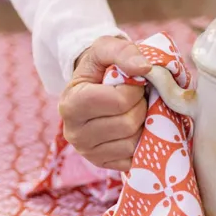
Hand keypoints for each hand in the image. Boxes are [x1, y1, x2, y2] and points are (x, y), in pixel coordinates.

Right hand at [58, 36, 150, 171]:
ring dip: (143, 124)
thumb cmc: (100, 68)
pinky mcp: (104, 165)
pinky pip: (134, 158)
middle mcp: (74, 134)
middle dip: (140, 106)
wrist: (92, 88)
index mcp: (71, 104)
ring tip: (134, 110)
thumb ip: (123, 52)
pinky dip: (141, 142)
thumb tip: (144, 69)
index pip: (118, 101)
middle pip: (127, 124)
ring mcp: (88, 153)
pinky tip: (134, 127)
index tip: (133, 82)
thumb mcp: (105, 49)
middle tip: (136, 97)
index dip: (134, 89)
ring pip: (133, 143)